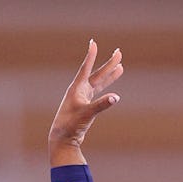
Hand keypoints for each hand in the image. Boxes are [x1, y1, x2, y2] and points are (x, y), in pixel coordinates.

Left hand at [49, 39, 122, 164]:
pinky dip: (105, 90)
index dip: (91, 56)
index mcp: (77, 88)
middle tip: (119, 53)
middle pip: (97, 74)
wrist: (62, 139)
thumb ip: (101, 104)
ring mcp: (82, 99)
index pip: (85, 68)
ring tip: (121, 67)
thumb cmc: (70, 125)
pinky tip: (112, 90)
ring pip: (98, 84)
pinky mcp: (85, 107)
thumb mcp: (86, 113)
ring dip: (109, 76)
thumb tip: (116, 98)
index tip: (93, 43)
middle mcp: (79, 91)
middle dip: (108, 65)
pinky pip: (97, 94)